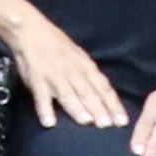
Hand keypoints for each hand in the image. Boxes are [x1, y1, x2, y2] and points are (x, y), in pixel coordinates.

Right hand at [7, 11, 131, 132]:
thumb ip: (91, 77)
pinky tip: (49, 123)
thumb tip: (106, 98)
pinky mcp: (37, 79)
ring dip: (76, 108)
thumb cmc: (58, 47)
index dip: (113, 105)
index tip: (122, 121)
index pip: (103, 88)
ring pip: (68, 94)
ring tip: (85, 121)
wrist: (32, 31)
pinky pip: (41, 96)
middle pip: (88, 92)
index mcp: (86, 67)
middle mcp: (73, 72)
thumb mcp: (80, 58)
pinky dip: (45, 109)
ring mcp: (55, 76)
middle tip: (107, 125)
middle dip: (98, 108)